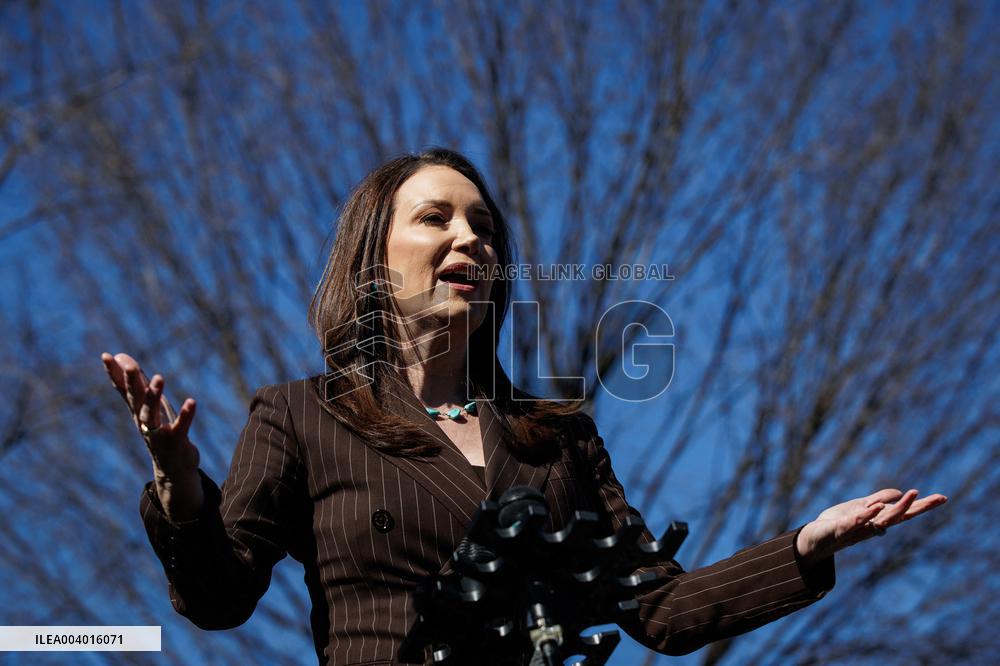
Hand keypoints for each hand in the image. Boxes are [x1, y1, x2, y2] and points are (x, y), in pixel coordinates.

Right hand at [101, 352, 202, 519]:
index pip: (123, 390)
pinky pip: (180, 427)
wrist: (173, 469)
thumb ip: (137, 382)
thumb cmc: (160, 432)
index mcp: (137, 412)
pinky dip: (185, 415)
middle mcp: (143, 422)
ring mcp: (157, 433)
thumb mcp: (148, 406)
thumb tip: (122, 357)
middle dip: (132, 383)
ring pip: (151, 414)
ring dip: (154, 396)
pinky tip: (192, 402)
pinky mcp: (175, 442)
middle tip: (131, 365)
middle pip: (135, 400)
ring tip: (159, 377)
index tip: (106, 356)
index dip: (115, 374)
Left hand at [795, 488, 947, 565]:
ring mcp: (858, 530)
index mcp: (878, 520)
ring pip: (881, 521)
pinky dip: (865, 516)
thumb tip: (898, 493)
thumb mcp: (860, 507)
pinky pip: (855, 523)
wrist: (815, 539)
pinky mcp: (840, 530)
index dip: (923, 506)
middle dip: (918, 508)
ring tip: (910, 495)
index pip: (905, 512)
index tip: (943, 498)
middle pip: (899, 517)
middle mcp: (873, 527)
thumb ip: (878, 499)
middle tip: (937, 498)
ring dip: (895, 509)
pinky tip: (874, 507)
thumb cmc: (839, 523)